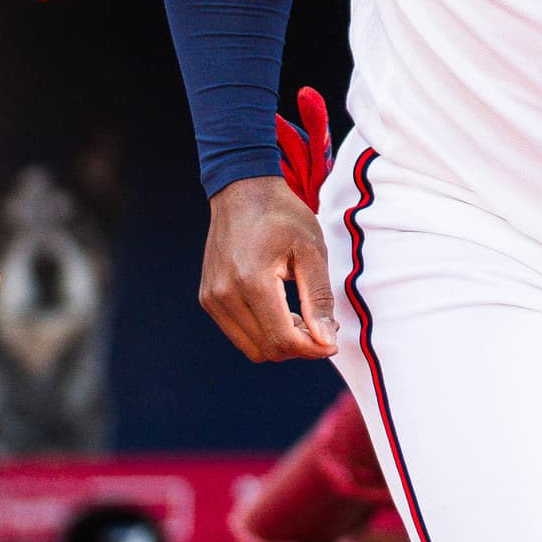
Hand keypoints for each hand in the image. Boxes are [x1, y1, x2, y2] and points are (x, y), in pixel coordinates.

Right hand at [199, 175, 337, 361]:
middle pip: (267, 350)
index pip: (282, 339)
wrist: (243, 192)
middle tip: (321, 326)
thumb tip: (326, 343)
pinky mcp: (208, 299)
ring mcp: (211, 298)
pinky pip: (239, 334)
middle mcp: (224, 294)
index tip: (333, 342)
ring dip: (281, 343)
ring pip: (252, 348)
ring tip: (302, 318)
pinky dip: (264, 334)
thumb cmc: (282, 216)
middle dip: (299, 348)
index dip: (312, 349)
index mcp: (251, 280)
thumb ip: (319, 299)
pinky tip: (282, 312)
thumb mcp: (312, 252)